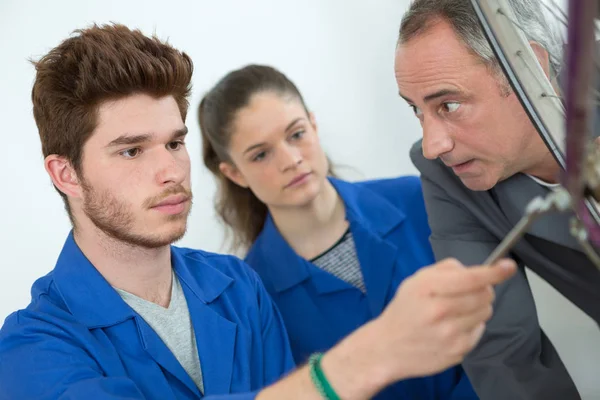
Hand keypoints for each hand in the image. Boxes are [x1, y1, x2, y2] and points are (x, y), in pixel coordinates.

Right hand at [371, 258, 516, 380]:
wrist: (388, 348)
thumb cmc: (404, 310)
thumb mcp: (415, 281)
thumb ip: (445, 270)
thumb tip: (472, 270)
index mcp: (428, 289)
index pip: (470, 278)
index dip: (493, 272)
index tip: (508, 266)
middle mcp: (440, 311)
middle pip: (484, 295)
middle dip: (482, 290)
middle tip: (467, 293)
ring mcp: (450, 334)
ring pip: (485, 312)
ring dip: (478, 308)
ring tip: (457, 311)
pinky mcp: (458, 352)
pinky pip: (479, 331)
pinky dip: (472, 326)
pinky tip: (453, 327)